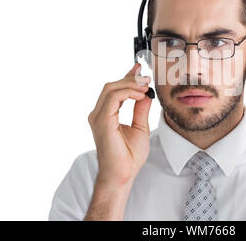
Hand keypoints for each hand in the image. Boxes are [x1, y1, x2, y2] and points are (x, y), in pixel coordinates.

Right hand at [88, 63, 152, 185]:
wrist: (122, 175)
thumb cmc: (129, 157)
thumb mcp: (140, 127)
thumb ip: (141, 109)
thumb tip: (146, 95)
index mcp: (106, 115)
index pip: (115, 90)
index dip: (127, 77)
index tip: (140, 70)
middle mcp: (98, 114)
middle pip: (112, 86)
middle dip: (130, 79)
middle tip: (147, 78)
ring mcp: (98, 117)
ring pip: (111, 89)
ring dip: (130, 84)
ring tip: (146, 86)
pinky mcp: (102, 121)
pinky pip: (113, 98)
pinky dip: (127, 92)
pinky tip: (140, 95)